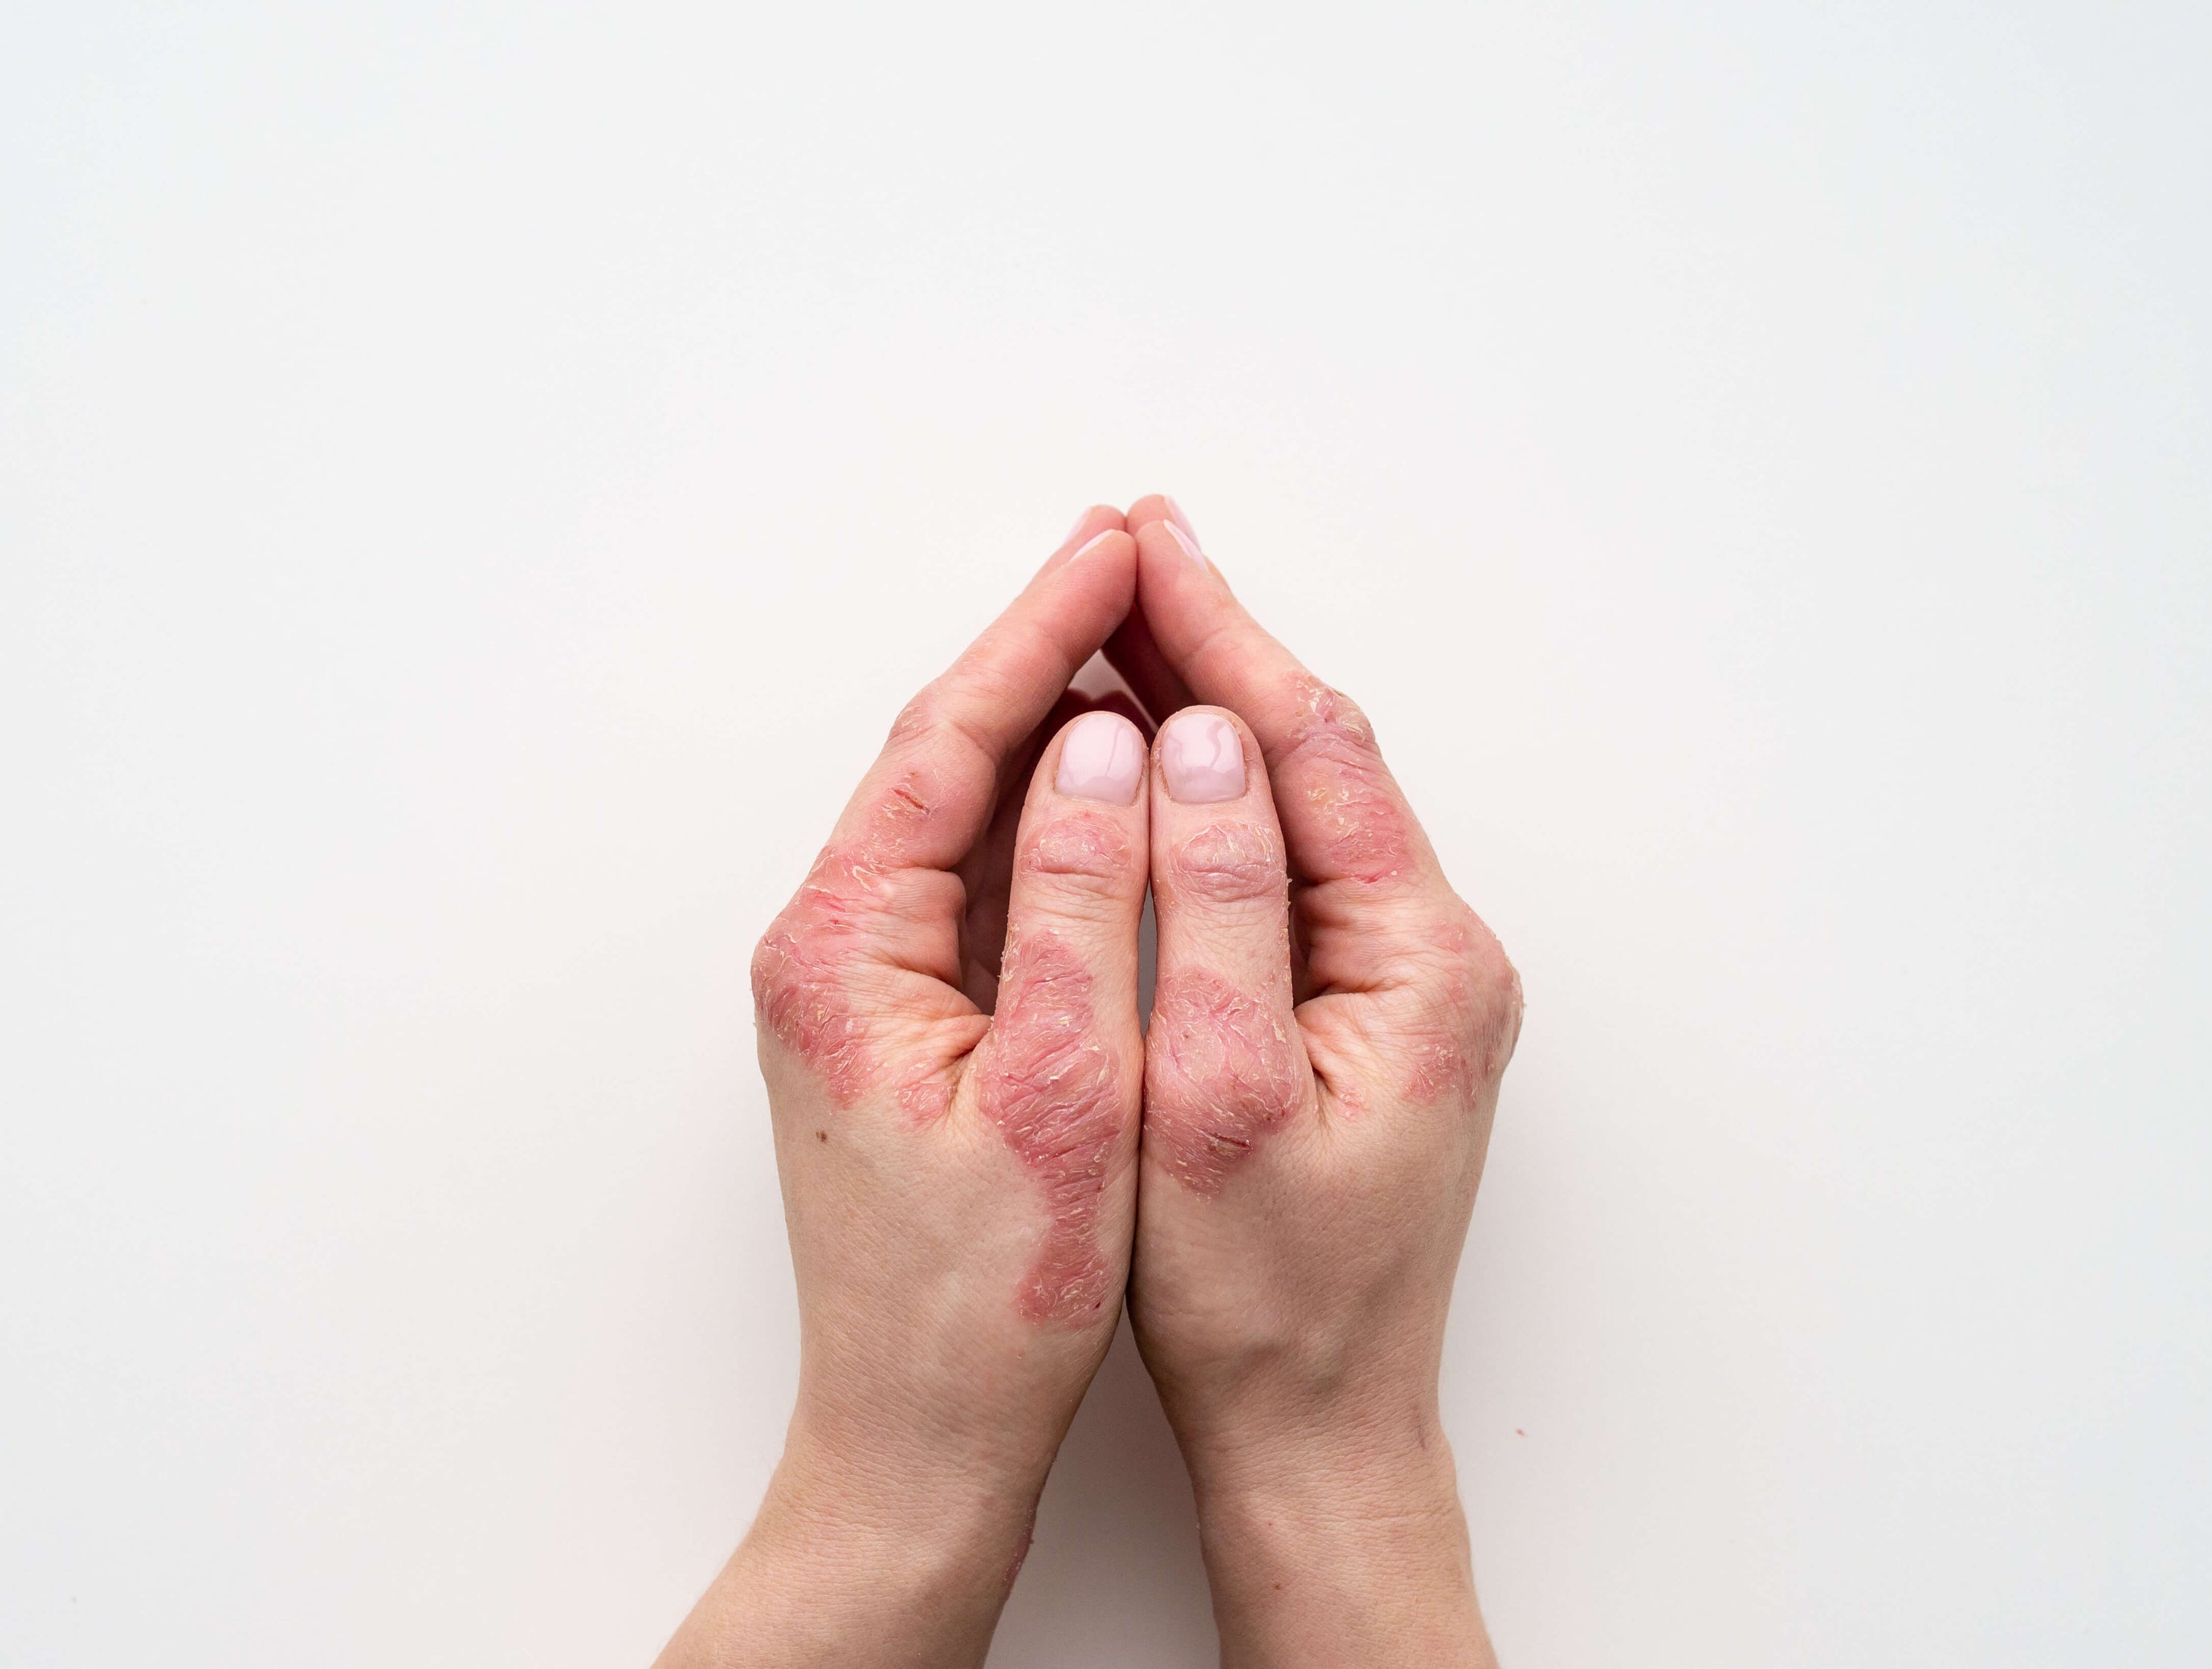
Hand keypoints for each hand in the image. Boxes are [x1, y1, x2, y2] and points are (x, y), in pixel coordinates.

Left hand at [658, 511, 1153, 1668]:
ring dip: (1051, 724)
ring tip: (1138, 634)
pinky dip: (1050, 814)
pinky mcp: (901, 1017)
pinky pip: (978, 876)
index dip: (1041, 632)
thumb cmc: (984, 1301)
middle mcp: (829, 946)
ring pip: (964, 810)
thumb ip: (1081, 906)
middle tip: (1136, 559)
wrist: (918, 1435)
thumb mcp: (1064, 1093)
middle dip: (1044, 650)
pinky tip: (1111, 776)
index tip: (1118, 547)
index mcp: (842, 947)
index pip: (948, 740)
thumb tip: (1110, 749)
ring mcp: (861, 981)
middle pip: (945, 753)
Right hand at [1106, 497, 1522, 1666]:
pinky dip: (1216, 797)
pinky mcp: (1364, 1012)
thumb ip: (1215, 909)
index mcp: (1422, 960)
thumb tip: (1203, 745)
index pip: (1314, 748)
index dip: (1220, 636)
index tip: (1143, 545)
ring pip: (1300, 803)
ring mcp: (1405, 981)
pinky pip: (1286, 863)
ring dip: (1213, 713)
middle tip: (1124, 549)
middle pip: (1317, 756)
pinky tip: (1155, 762)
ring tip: (1122, 622)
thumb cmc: (1265, 1299)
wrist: (1319, 1426)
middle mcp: (1435, 953)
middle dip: (1216, 647)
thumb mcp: (1217, 1100)